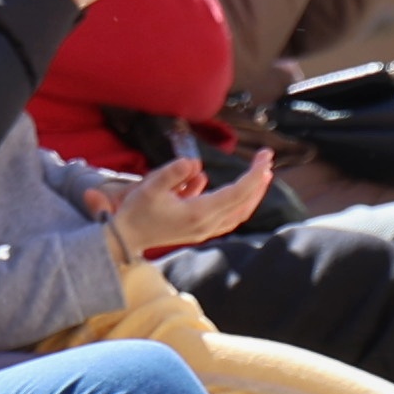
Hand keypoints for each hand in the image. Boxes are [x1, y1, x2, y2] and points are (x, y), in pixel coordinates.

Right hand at [101, 151, 273, 263]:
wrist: (126, 238)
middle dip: (258, 181)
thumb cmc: (136, 211)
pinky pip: (229, 219)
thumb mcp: (150, 186)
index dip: (254, 173)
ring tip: (262, 176)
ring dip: (252, 194)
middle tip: (267, 161)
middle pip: (244, 203)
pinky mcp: (200, 232)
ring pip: (240, 213)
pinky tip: (241, 193)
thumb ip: (174, 171)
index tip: (264, 156)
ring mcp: (205, 231)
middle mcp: (207, 224)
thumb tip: (196, 165)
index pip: (238, 192)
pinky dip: (240, 205)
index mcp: (199, 212)